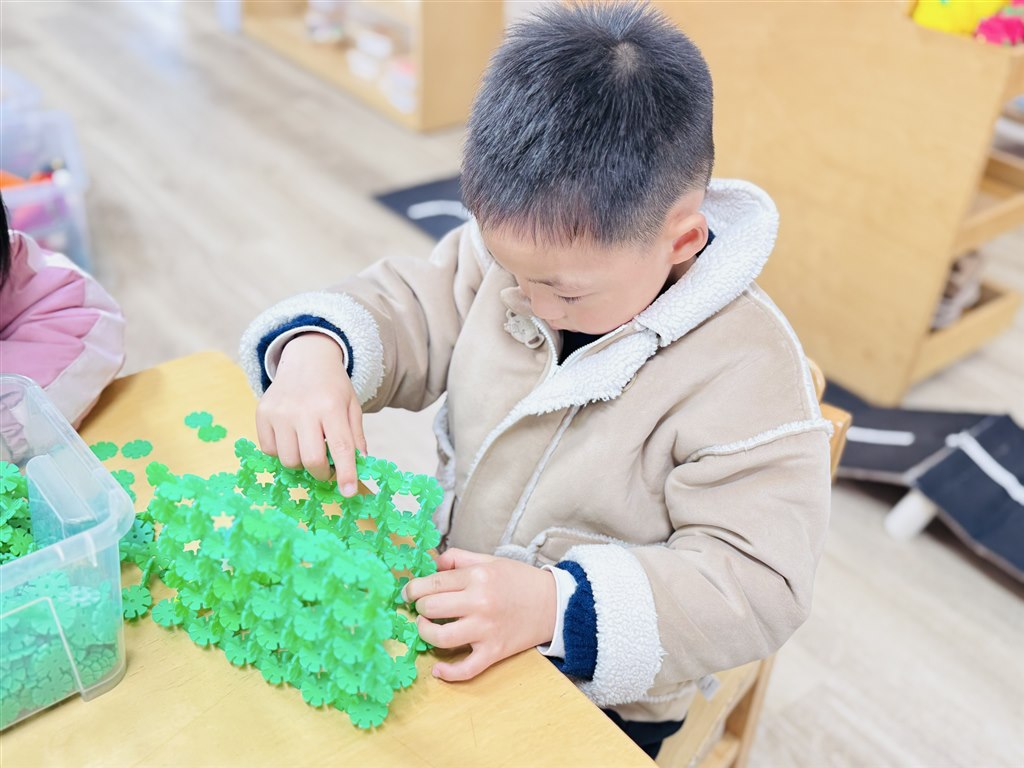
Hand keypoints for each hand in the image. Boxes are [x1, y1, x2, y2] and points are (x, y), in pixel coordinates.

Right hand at [255, 333, 365, 496]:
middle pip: (311, 459)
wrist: (306, 359)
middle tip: (328, 470)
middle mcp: (303, 409)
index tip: (348, 492)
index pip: (340, 447)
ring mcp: (279, 412)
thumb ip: (355, 436)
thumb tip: (359, 466)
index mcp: (331, 406)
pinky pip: (269, 450)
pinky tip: (292, 439)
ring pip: (288, 460)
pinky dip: (282, 453)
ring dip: (301, 464)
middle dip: (322, 473)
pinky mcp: (262, 414)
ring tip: (309, 448)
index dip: (346, 473)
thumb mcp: (351, 406)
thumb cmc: (333, 387)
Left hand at [403, 548, 556, 681]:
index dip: (413, 589)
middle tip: (421, 608)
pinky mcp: (495, 652)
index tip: (408, 593)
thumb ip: (459, 558)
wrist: (555, 604)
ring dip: (425, 634)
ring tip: (426, 627)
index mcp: (478, 577)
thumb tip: (432, 562)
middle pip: (432, 608)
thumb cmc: (520, 581)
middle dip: (419, 608)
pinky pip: (467, 668)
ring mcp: (487, 630)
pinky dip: (448, 672)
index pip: (432, 583)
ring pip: (442, 638)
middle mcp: (480, 603)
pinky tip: (438, 669)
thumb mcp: (490, 561)